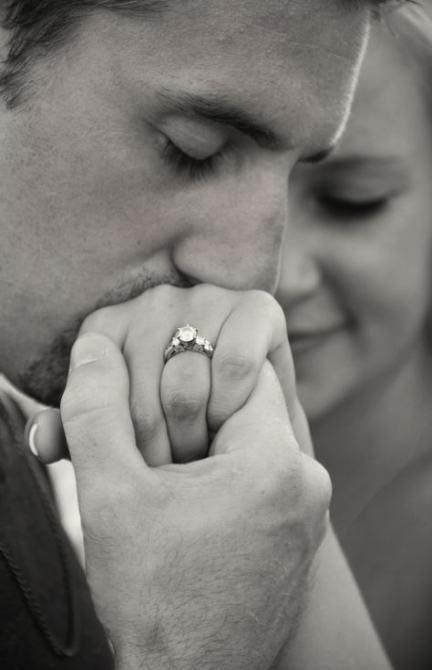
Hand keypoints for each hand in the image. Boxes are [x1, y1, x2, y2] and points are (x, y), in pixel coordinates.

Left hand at [31, 285, 312, 462]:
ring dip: (198, 431)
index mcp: (109, 325)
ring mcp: (205, 297)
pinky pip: (235, 363)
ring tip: (204, 451)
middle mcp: (154, 301)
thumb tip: (40, 438)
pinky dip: (234, 403)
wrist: (249, 449)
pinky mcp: (257, 307)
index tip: (136, 462)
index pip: (94, 379)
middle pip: (137, 387)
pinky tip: (236, 418)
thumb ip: (80, 435)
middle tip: (173, 471)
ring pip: (185, 380)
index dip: (115, 434)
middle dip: (155, 446)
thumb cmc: (179, 439)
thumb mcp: (119, 444)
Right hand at [61, 332, 330, 669]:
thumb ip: (95, 411)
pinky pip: (262, 478)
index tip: (152, 402)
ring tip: (165, 484)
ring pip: (251, 443)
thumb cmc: (150, 600)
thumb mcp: (109, 497)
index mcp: (275, 463)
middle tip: (150, 449)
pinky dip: (224, 479)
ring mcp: (307, 514)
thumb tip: (92, 348)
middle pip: (245, 405)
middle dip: (192, 415)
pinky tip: (187, 511)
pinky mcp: (297, 537)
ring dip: (206, 449)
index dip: (187, 373)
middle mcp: (308, 483)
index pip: (240, 367)